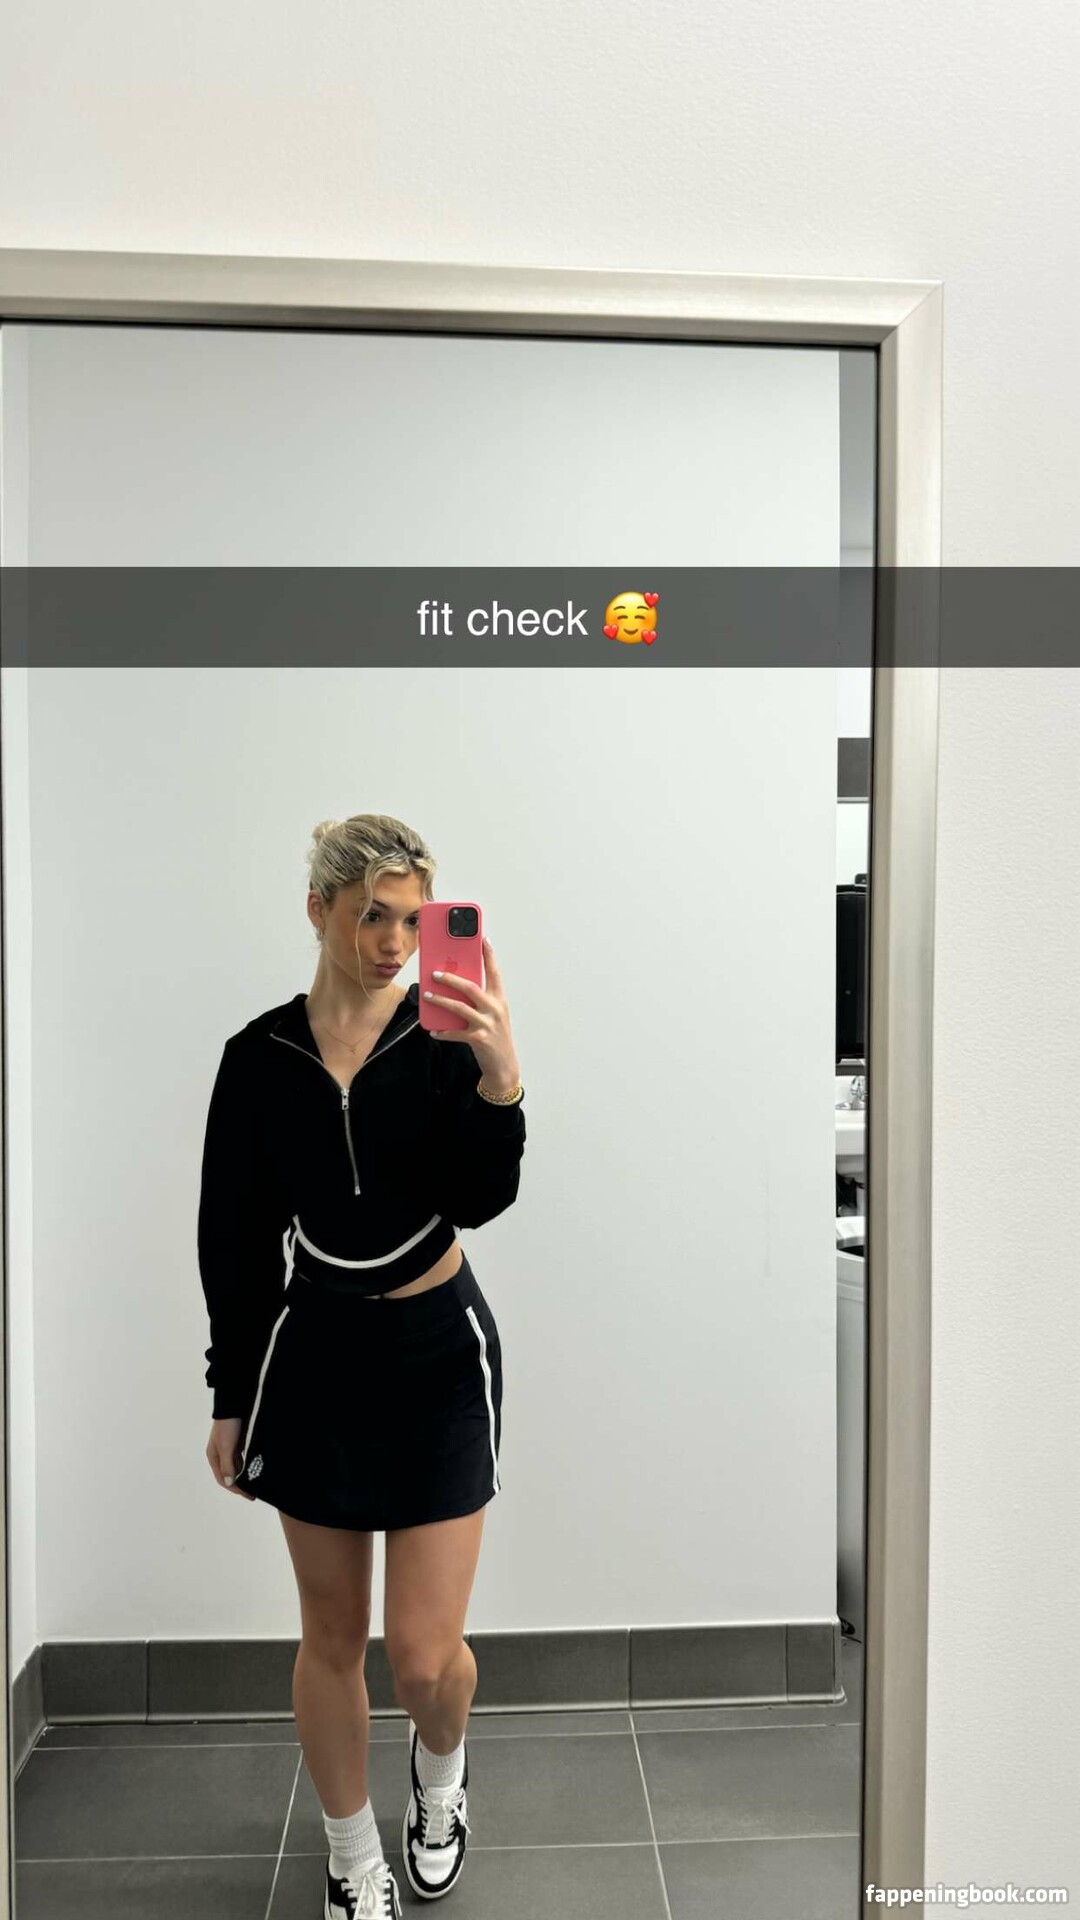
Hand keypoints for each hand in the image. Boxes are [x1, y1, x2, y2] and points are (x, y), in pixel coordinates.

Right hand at [207, 1417, 255, 1499]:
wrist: (235, 1404)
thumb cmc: (228, 1425)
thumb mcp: (227, 1447)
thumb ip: (228, 1465)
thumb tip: (230, 1483)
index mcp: (214, 1457)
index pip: (223, 1479)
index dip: (235, 1488)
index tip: (248, 1495)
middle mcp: (220, 1454)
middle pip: (230, 1475)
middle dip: (240, 1485)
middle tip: (253, 1494)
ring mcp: (230, 1448)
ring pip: (237, 1467)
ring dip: (244, 1476)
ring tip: (256, 1485)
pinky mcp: (239, 1442)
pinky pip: (243, 1459)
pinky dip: (248, 1466)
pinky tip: (256, 1470)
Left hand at [424, 935, 520, 1087]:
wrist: (505, 1065)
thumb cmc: (495, 1036)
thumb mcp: (493, 1014)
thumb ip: (480, 999)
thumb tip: (457, 985)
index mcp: (500, 999)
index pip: (495, 972)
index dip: (489, 955)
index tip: (483, 939)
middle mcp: (495, 1009)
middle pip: (471, 987)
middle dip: (451, 978)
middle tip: (435, 972)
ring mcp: (487, 1024)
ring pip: (459, 1007)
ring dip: (441, 1000)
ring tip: (427, 995)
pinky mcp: (479, 1039)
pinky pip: (455, 1033)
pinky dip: (442, 1031)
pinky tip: (433, 1030)